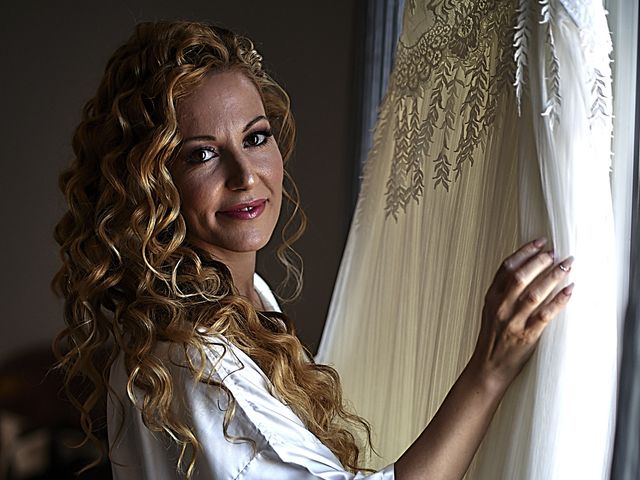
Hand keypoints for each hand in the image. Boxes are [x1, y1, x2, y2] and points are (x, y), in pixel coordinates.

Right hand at [470, 237, 573, 389]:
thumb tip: (525, 269)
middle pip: (521, 276)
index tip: (540, 241)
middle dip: (540, 261)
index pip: (506, 267)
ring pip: (534, 293)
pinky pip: (545, 315)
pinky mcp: (526, 336)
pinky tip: (570, 290)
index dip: (524, 252)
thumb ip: (504, 292)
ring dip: (553, 276)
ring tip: (567, 265)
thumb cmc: (493, 338)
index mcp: (491, 297)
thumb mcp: (491, 310)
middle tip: (556, 252)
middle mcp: (500, 306)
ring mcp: (513, 321)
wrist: (488, 367)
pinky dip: (559, 301)